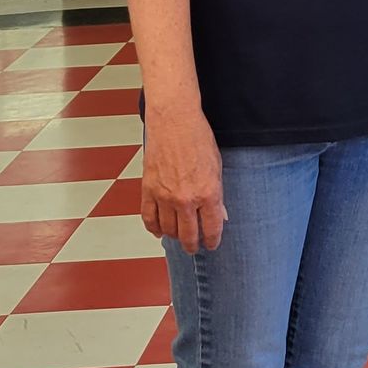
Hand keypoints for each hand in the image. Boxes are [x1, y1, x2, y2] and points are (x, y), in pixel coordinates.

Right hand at [140, 104, 226, 250]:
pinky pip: (149, 218)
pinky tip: (159, 231)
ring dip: (174, 236)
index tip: (212, 244)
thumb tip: (219, 215)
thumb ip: (217, 194)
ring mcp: (164, 197)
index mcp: (208, 193)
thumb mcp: (216, 166)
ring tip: (179, 236)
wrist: (173, 120)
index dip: (212, 240)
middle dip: (193, 245)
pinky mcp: (148, 190)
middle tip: (194, 247)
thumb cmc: (198, 138)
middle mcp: (186, 199)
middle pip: (188, 235)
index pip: (211, 228)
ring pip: (168, 230)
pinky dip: (153, 228)